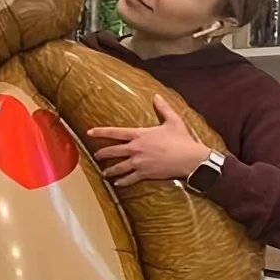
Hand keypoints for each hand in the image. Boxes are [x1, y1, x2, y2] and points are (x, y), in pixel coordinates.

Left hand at [88, 95, 210, 187]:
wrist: (189, 158)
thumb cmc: (182, 139)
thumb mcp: (172, 120)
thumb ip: (163, 108)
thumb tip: (157, 96)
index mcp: (140, 135)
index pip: (115, 132)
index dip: (101, 132)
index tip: (89, 132)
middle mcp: (136, 149)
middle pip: (113, 151)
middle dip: (102, 154)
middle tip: (95, 156)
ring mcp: (139, 162)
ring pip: (119, 167)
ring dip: (109, 171)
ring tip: (103, 174)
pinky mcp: (145, 174)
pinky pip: (130, 179)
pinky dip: (122, 182)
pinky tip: (117, 183)